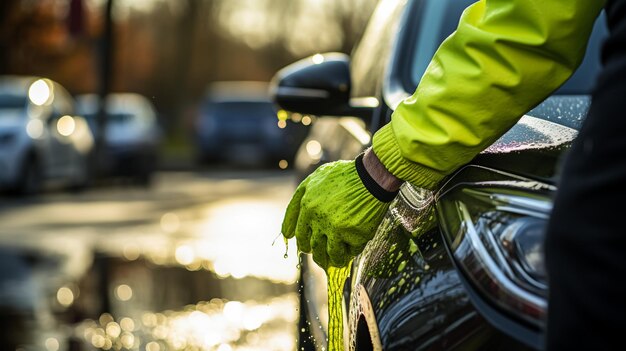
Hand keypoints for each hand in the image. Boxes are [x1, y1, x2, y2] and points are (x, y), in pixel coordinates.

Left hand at [281, 155, 397, 268]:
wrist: (371, 176)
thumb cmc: (343, 176)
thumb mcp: (312, 181)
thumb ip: (297, 204)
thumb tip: (286, 233)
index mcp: (307, 206)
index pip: (299, 235)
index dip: (303, 244)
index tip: (307, 248)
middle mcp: (319, 220)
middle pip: (313, 248)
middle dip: (317, 255)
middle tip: (322, 257)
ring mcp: (337, 229)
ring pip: (331, 255)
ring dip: (333, 260)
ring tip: (337, 260)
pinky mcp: (355, 235)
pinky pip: (352, 251)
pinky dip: (351, 253)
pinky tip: (352, 249)